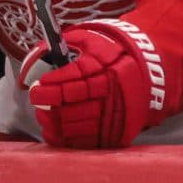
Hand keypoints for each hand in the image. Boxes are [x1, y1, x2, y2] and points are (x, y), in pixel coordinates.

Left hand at [23, 20, 160, 148]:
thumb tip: (32, 60)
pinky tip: (54, 132)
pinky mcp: (119, 133)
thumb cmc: (110, 51)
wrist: (149, 69)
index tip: (36, 87)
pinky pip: (90, 142)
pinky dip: (69, 139)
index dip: (53, 87)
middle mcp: (114, 93)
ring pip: (81, 126)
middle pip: (76, 107)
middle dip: (50, 107)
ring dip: (56, 124)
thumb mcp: (89, 39)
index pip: (75, 81)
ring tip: (43, 116)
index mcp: (107, 68)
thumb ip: (62, 46)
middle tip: (37, 102)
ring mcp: (118, 115)